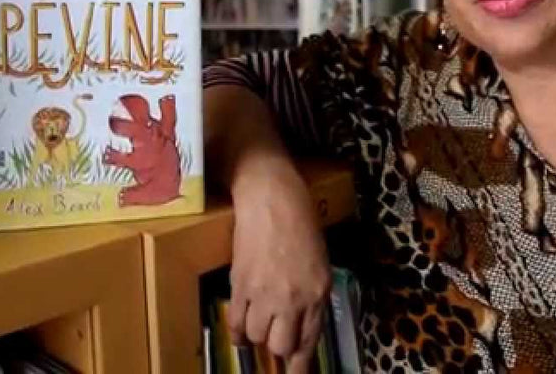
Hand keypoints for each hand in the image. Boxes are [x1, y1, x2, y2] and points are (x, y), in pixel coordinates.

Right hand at [228, 159, 331, 373]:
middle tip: (277, 346)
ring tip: (259, 327)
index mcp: (318, 291)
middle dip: (280, 350)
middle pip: (282, 346)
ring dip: (258, 337)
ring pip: (257, 337)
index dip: (301, 363)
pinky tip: (240, 334)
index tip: (297, 372)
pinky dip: (237, 332)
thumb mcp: (319, 261)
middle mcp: (293, 299)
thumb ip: (312, 293)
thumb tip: (302, 320)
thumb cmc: (301, 222)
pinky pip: (236, 322)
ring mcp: (265, 294)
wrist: (271, 199)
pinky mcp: (240, 286)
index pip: (309, 340)